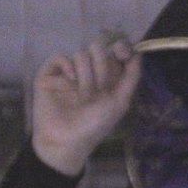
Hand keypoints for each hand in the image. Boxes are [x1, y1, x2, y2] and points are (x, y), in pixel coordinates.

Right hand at [31, 40, 141, 175]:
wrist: (67, 140)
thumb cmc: (96, 125)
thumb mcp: (120, 102)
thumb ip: (131, 77)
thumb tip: (138, 53)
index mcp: (107, 78)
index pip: (114, 51)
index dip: (120, 47)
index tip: (121, 51)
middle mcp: (89, 72)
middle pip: (98, 49)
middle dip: (103, 67)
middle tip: (100, 88)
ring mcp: (68, 72)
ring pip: (81, 54)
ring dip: (86, 76)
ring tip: (84, 97)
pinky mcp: (49, 74)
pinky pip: (60, 57)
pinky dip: (67, 66)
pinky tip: (70, 81)